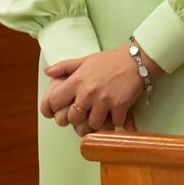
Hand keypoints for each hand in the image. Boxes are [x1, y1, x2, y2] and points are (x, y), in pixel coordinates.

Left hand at [39, 44, 158, 136]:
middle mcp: (87, 92)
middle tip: (81, 117)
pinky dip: (114, 122)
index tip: (54, 113)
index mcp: (76, 81)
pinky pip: (113, 123)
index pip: (54, 102)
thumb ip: (64, 67)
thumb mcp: (84, 60)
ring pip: (93, 124)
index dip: (51, 110)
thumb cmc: (109, 60)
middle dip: (76, 120)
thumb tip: (47, 72)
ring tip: (98, 119)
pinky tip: (115, 116)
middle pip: (73, 118)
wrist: (136, 60)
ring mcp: (104, 100)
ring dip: (96, 124)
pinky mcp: (120, 105)